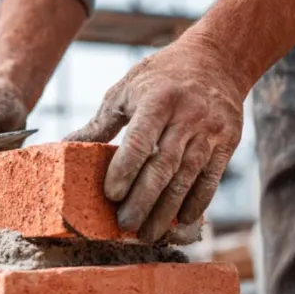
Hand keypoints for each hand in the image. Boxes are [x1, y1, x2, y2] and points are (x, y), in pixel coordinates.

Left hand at [65, 37, 244, 242]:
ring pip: (187, 178)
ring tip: (147, 234)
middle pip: (164, 166)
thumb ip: (101, 123)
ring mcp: (210, 131)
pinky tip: (180, 221)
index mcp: (158, 100)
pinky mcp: (228, 143)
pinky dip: (196, 203)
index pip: (140, 141)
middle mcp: (187, 116)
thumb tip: (66, 147)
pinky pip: (211, 179)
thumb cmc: (161, 76)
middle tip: (124, 225)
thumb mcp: (127, 89)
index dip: (125, 170)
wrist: (217, 60)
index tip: (110, 195)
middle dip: (143, 200)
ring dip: (166, 210)